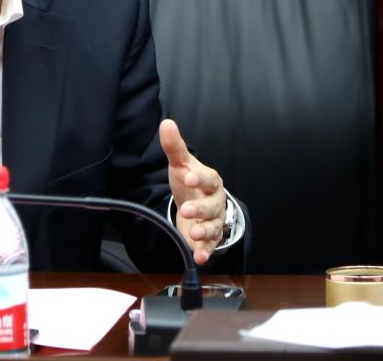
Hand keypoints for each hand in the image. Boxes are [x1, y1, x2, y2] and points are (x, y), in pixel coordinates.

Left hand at [160, 118, 225, 265]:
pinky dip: (206, 252)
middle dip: (200, 209)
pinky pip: (210, 246)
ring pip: (213, 227)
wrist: (196, 204)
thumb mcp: (181, 165)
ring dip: (205, 232)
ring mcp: (214, 221)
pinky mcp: (208, 238)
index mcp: (211, 181)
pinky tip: (199, 258)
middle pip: (212, 206)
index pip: (209, 179)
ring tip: (194, 234)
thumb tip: (167, 123)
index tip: (188, 177)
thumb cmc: (189, 182)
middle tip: (187, 210)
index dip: (200, 178)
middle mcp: (215, 202)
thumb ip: (174, 147)